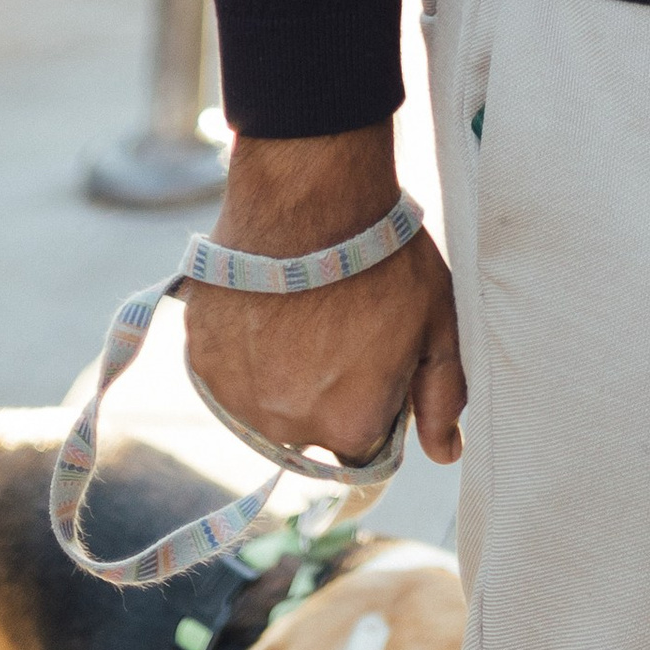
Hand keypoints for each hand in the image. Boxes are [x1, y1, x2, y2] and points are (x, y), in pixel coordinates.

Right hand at [182, 128, 465, 471]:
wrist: (308, 196)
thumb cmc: (383, 256)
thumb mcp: (437, 321)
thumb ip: (442, 394)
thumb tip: (447, 453)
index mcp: (351, 425)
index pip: (365, 448)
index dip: (374, 404)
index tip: (375, 359)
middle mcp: (289, 428)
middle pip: (313, 428)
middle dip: (327, 390)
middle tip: (338, 322)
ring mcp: (238, 397)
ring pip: (266, 403)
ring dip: (280, 373)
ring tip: (301, 310)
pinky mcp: (202, 362)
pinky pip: (227, 373)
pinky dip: (243, 350)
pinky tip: (265, 304)